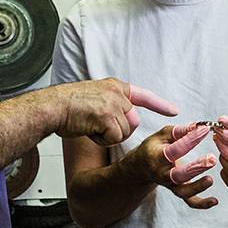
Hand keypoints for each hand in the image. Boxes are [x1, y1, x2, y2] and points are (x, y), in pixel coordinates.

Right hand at [52, 79, 177, 145]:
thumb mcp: (96, 96)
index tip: (174, 111)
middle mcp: (117, 93)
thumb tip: (127, 119)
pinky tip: (88, 129)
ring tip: (90, 125)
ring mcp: (113, 104)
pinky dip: (102, 140)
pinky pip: (115, 138)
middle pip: (133, 122)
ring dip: (108, 136)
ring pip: (124, 131)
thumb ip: (112, 104)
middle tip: (97, 125)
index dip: (159, 105)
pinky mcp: (108, 116)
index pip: (143, 95)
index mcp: (115, 87)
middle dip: (119, 130)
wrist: (53, 106)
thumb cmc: (68, 106)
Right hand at [123, 121, 219, 208]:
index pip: (175, 149)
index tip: (205, 130)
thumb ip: (178, 131)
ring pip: (183, 192)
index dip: (191, 139)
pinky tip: (215, 201)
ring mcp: (170, 185)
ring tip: (210, 180)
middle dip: (196, 168)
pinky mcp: (177, 191)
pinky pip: (189, 201)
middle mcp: (162, 174)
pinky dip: (202, 204)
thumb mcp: (161, 135)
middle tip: (212, 159)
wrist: (140, 167)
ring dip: (197, 187)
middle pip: (179, 174)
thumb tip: (197, 126)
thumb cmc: (154, 147)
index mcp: (157, 157)